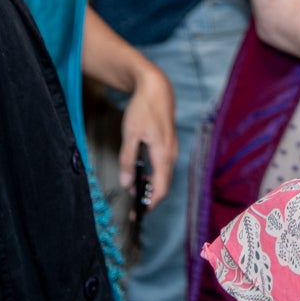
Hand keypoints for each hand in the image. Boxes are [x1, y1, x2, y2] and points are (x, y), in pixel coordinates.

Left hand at [119, 65, 177, 199]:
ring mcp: (172, 147)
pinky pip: (164, 165)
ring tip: (134, 188)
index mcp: (163, 153)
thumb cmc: (143, 108)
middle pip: (164, 184)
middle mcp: (171, 153)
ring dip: (151, 185)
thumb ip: (128, 160)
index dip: (150, 203)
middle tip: (133, 206)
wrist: (156, 87)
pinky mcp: (169, 143)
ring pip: (164, 174)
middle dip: (149, 197)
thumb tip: (127, 183)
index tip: (138, 213)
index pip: (161, 188)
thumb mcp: (130, 135)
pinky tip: (141, 172)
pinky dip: (154, 174)